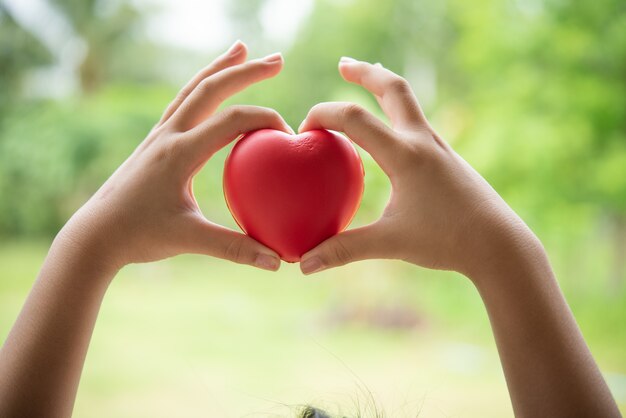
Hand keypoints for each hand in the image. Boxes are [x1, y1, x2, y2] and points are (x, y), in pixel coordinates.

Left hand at [59, 41, 290, 274]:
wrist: (94, 234)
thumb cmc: (139, 236)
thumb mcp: (189, 241)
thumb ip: (235, 249)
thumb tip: (278, 261)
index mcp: (179, 152)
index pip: (231, 120)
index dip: (264, 119)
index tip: (289, 136)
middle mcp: (168, 134)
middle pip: (210, 88)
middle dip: (246, 70)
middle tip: (278, 59)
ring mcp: (159, 135)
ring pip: (193, 89)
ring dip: (220, 68)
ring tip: (242, 49)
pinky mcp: (155, 142)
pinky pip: (182, 103)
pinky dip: (202, 87)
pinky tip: (210, 89)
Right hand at [298, 57, 536, 277]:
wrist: (500, 244)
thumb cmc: (448, 240)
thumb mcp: (391, 243)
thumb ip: (344, 250)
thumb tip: (304, 264)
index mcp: (406, 155)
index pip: (355, 118)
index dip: (323, 115)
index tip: (304, 130)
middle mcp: (423, 141)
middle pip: (393, 87)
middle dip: (365, 72)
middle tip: (343, 63)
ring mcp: (438, 146)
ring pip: (409, 102)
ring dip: (384, 87)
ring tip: (367, 78)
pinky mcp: (446, 157)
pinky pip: (415, 123)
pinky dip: (395, 114)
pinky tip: (389, 132)